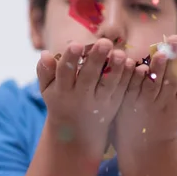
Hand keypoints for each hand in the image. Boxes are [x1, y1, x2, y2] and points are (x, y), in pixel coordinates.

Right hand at [37, 39, 134, 155]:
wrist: (77, 133)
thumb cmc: (60, 101)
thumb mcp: (48, 90)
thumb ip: (44, 72)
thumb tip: (44, 53)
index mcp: (63, 91)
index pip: (65, 73)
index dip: (70, 59)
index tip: (76, 44)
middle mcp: (81, 96)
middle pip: (89, 77)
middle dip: (96, 60)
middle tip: (104, 42)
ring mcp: (99, 101)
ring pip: (108, 84)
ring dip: (115, 69)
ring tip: (120, 53)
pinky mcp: (114, 104)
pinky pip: (122, 89)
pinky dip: (127, 78)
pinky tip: (132, 64)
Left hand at [114, 35, 176, 150]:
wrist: (146, 144)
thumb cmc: (171, 118)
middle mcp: (166, 103)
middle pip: (172, 79)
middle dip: (174, 59)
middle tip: (175, 39)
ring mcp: (148, 105)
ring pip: (154, 85)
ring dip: (157, 68)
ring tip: (160, 51)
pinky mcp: (130, 104)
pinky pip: (135, 90)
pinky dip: (137, 78)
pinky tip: (139, 65)